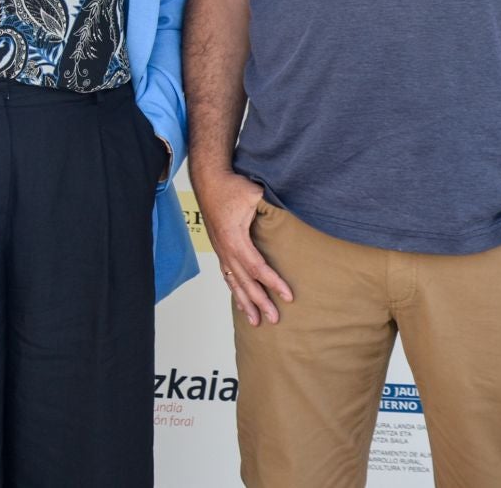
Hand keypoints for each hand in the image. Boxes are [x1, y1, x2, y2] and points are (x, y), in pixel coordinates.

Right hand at [193, 172, 293, 326]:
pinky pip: (227, 274)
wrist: (209, 180)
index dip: (273, 283)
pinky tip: (240, 302)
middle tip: (274, 319)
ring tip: (255, 321)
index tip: (288, 296)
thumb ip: (270, 206)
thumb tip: (291, 214)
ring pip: (233, 282)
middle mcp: (226, 249)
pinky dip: (234, 290)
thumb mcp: (254, 194)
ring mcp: (221, 250)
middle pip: (245, 281)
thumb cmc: (231, 186)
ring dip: (245, 303)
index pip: (257, 267)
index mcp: (235, 238)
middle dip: (260, 302)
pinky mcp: (219, 248)